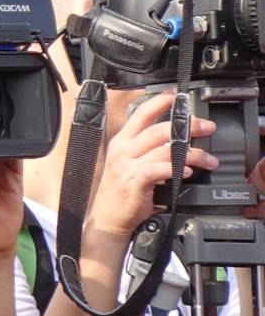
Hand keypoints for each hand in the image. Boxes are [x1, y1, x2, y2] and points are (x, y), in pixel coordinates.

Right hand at [92, 91, 217, 240]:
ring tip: (208, 160)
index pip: (141, 114)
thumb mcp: (128, 163)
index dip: (160, 103)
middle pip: (158, 130)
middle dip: (187, 126)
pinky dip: (175, 169)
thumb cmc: (122, 191)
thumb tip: (174, 140)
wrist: (108, 218)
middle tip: (206, 127)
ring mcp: (127, 166)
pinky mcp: (134, 182)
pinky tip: (187, 172)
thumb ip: (146, 149)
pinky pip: (158, 170)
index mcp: (121, 142)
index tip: (179, 98)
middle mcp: (123, 150)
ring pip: (164, 150)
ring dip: (192, 154)